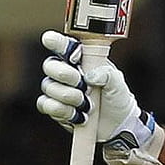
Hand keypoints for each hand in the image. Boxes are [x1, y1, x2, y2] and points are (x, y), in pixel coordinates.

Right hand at [37, 30, 153, 147]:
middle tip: (84, 85)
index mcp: (80, 60)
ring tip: (88, 105)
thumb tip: (89, 76)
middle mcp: (65, 72)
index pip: (63, 46)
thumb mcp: (118, 83)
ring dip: (69, 96)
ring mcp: (58, 90)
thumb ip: (107, 74)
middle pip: (50, 66)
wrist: (117, 126)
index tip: (49, 39)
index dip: (55, 42)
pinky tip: (79, 116)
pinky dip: (63, 111)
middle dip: (65, 75)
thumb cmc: (116, 98)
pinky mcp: (55, 109)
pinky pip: (46, 105)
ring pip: (48, 87)